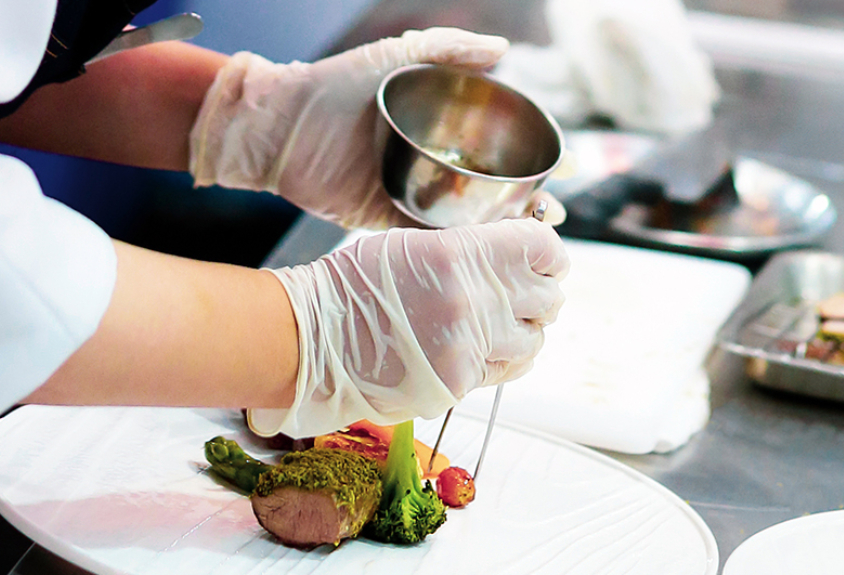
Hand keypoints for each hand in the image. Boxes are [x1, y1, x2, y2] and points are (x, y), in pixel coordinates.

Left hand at [188, 27, 525, 229]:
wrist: (278, 127)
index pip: (502, 142)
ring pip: (471, 220)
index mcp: (441, 125)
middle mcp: (433, 162)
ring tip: (531, 241)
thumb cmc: (333, 84)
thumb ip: (448, 47)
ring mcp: (414, 194)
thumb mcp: (394, 55)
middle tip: (552, 216)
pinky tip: (487, 257)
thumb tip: (504, 50)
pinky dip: (461, 251)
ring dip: (504, 233)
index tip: (565, 165)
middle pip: (496, 187)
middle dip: (530, 204)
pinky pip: (432, 239)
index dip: (537, 155)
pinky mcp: (389, 222)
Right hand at [246, 219, 568, 437]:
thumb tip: (509, 256)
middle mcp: (474, 299)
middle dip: (541, 297)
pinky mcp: (459, 384)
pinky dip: (500, 363)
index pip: (543, 248)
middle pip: (549, 298)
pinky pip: (504, 373)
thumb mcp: (411, 248)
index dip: (549, 255)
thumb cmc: (351, 287)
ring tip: (500, 330)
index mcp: (462, 253)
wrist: (309, 339)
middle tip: (526, 298)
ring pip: (534, 341)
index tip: (545, 261)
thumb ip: (467, 252)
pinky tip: (480, 354)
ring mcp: (469, 347)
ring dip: (524, 334)